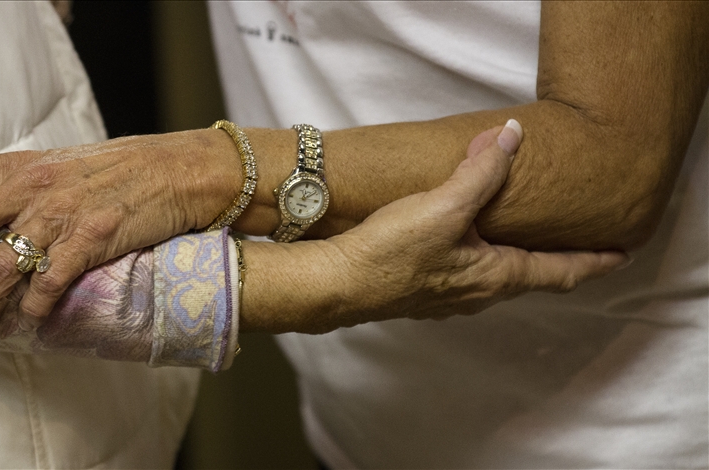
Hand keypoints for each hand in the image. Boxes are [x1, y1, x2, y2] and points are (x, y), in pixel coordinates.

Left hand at [0, 130, 239, 331]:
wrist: (183, 170)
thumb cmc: (126, 170)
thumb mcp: (67, 164)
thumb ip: (28, 184)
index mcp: (24, 164)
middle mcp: (35, 184)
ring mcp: (64, 211)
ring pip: (1, 266)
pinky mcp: (94, 238)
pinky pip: (48, 283)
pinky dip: (32, 309)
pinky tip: (30, 321)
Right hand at [243, 121, 629, 333]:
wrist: (336, 284)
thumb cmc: (391, 252)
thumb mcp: (443, 206)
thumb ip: (480, 172)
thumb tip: (510, 137)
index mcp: (495, 276)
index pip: (560, 271)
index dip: (593, 261)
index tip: (620, 255)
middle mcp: (476, 292)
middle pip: (529, 276)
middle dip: (554, 260)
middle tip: (575, 243)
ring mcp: (446, 296)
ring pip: (493, 276)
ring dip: (513, 258)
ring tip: (520, 238)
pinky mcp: (418, 291)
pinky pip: (462, 273)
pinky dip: (477, 256)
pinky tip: (458, 242)